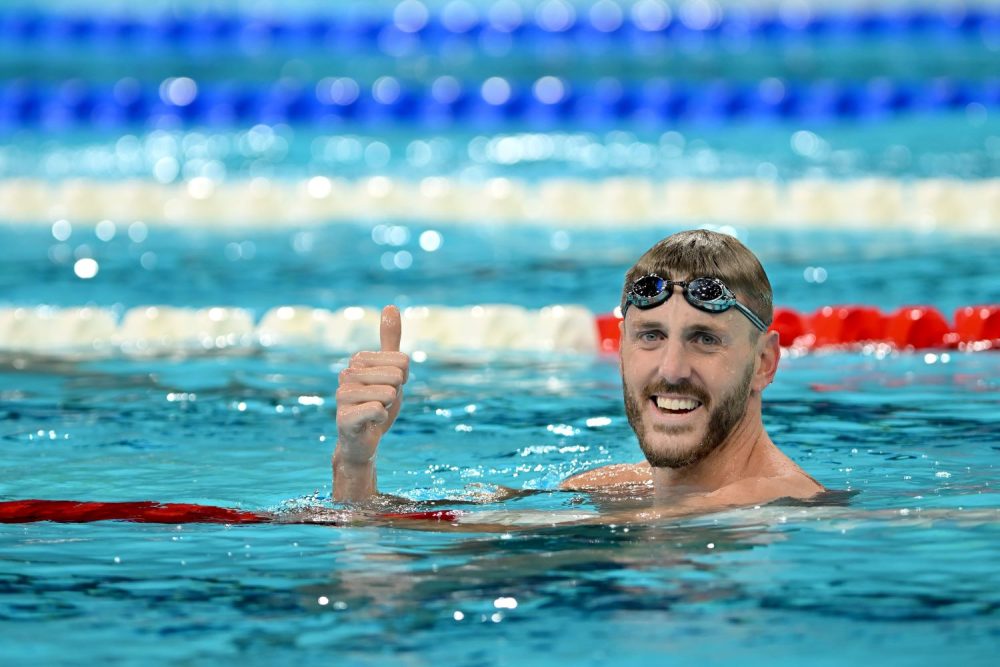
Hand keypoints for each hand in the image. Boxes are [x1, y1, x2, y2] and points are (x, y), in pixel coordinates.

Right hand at [333, 306, 408, 499]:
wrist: (364, 441)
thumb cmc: (377, 403)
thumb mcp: (390, 369)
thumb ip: (390, 340)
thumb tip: (390, 306)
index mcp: (358, 360)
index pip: (402, 360)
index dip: (404, 377)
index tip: (390, 387)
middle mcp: (346, 374)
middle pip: (396, 375)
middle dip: (396, 393)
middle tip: (382, 402)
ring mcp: (342, 395)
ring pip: (388, 393)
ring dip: (389, 407)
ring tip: (376, 412)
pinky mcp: (343, 418)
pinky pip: (377, 410)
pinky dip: (381, 419)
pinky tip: (371, 423)